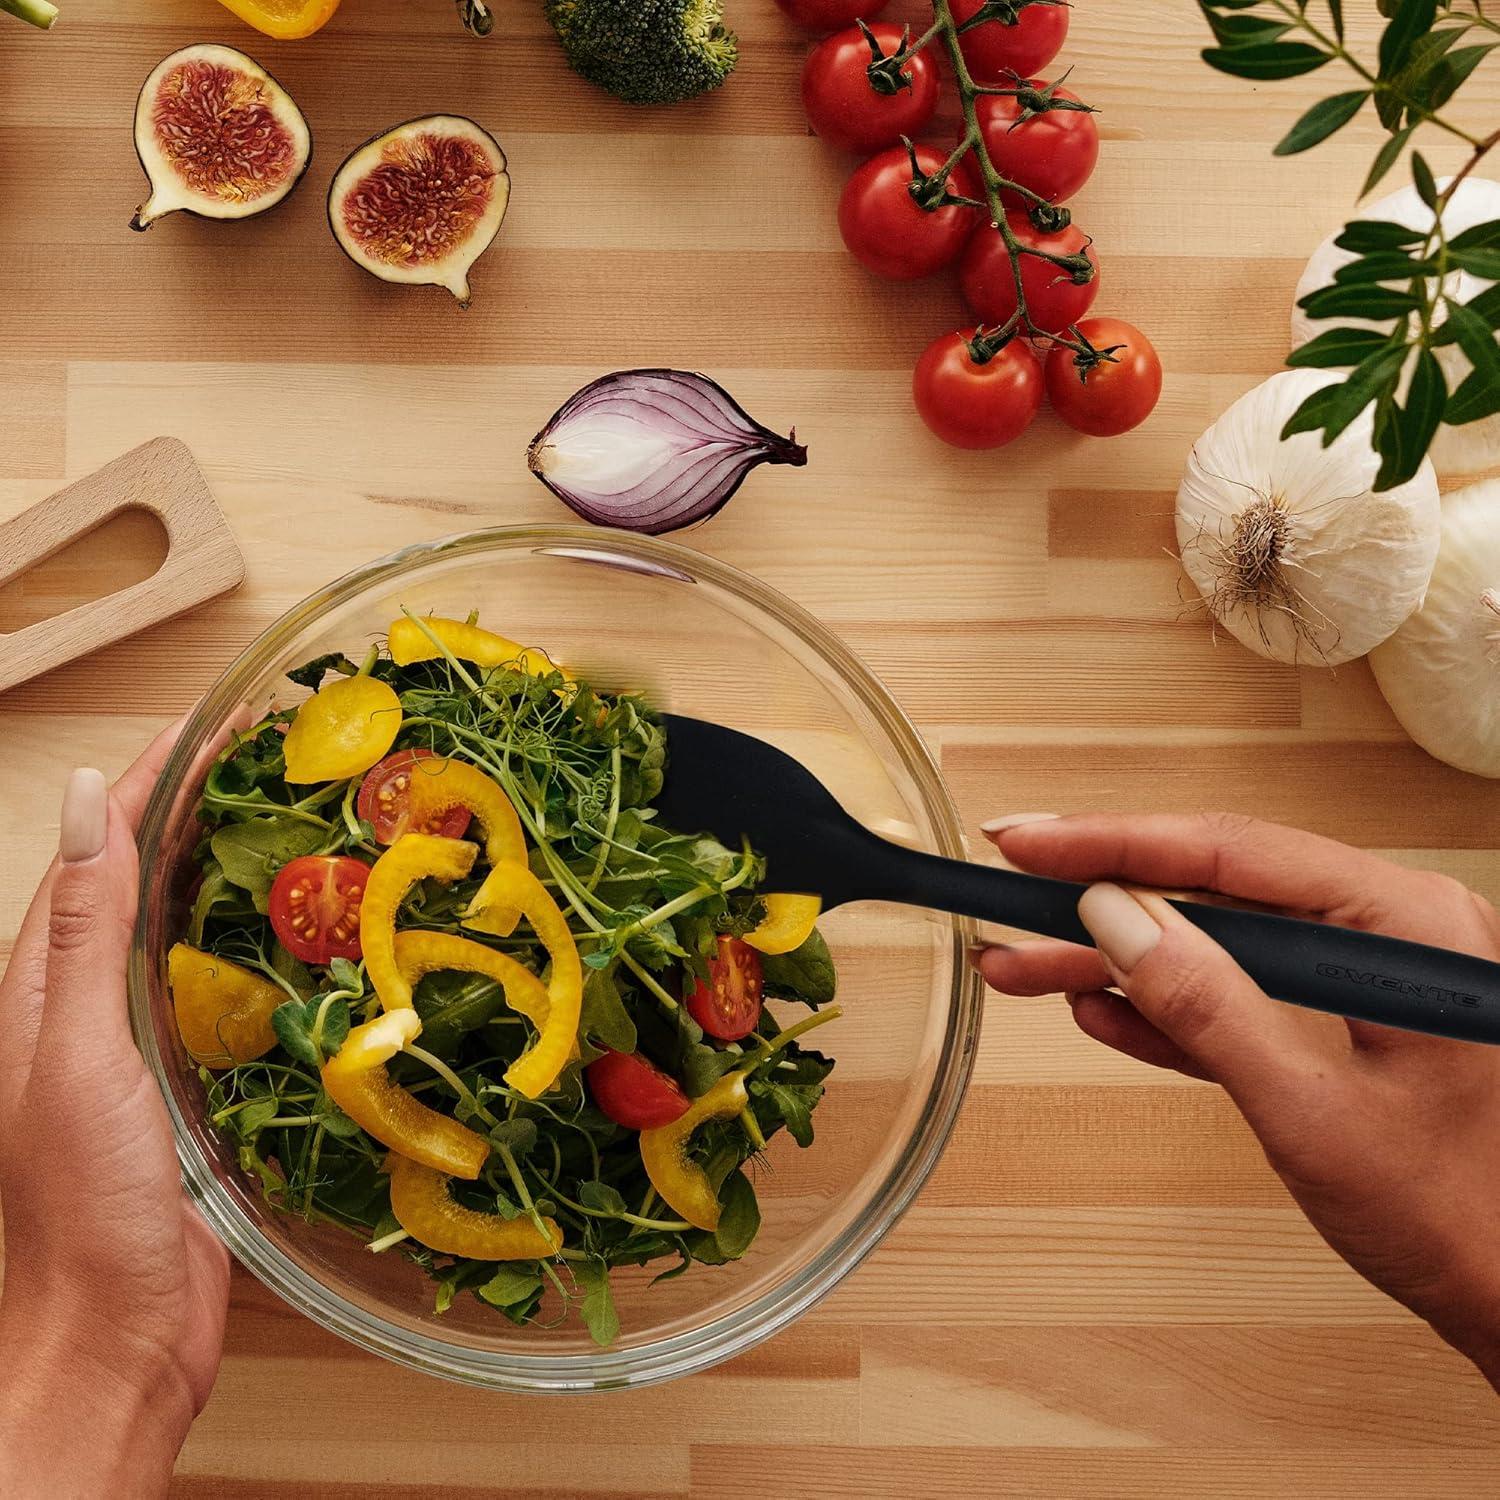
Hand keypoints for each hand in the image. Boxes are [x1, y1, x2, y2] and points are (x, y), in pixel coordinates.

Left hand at [0, 724, 229, 1498]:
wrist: (112, 1341)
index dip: (151, 778)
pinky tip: (305, 937)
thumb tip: (82, 802)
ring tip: (298, 821)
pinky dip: (261, 944)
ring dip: (233, 867)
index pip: (96, 849)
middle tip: (274, 756)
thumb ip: (78, 933)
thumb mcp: (73, 1057)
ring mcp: (137, 1047)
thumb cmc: (80, 1211)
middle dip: (198, 807)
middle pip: (142, 877)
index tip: (214, 722)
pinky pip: (224, 992)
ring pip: (187, 929)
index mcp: (40, 988)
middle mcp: (84, 1007)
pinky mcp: (188, 1088)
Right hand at [974, 812, 1499, 1388]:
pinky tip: (1095, 1006)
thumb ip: (1207, 1006)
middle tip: (1006, 895)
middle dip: (1097, 902)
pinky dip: (1163, 1006)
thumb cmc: (1464, 1219)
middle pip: (1210, 889)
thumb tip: (1115, 918)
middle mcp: (1386, 928)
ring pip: (1210, 944)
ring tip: (1021, 964)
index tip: (1028, 842)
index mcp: (1404, 921)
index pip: (1230, 852)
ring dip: (1114, 959)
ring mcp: (1361, 973)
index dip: (1113, 843)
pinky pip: (1233, 995)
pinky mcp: (1338, 1020)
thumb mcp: (1312, 1111)